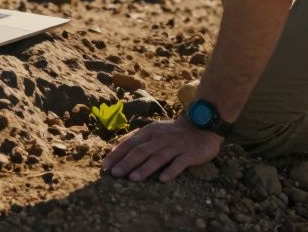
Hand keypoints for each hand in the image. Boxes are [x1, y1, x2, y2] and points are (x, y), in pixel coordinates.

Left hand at [102, 118, 223, 182]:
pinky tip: (162, 180)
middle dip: (127, 162)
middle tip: (115, 174)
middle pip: (141, 151)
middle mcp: (161, 138)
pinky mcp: (189, 154)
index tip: (106, 167)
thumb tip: (114, 148)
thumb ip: (134, 138)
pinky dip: (170, 171)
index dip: (117, 154)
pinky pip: (179, 163)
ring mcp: (175, 146)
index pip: (130, 143)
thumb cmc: (172, 133)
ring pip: (158, 157)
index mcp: (150, 132)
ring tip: (133, 178)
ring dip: (145, 168)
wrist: (201, 127)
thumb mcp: (152, 131)